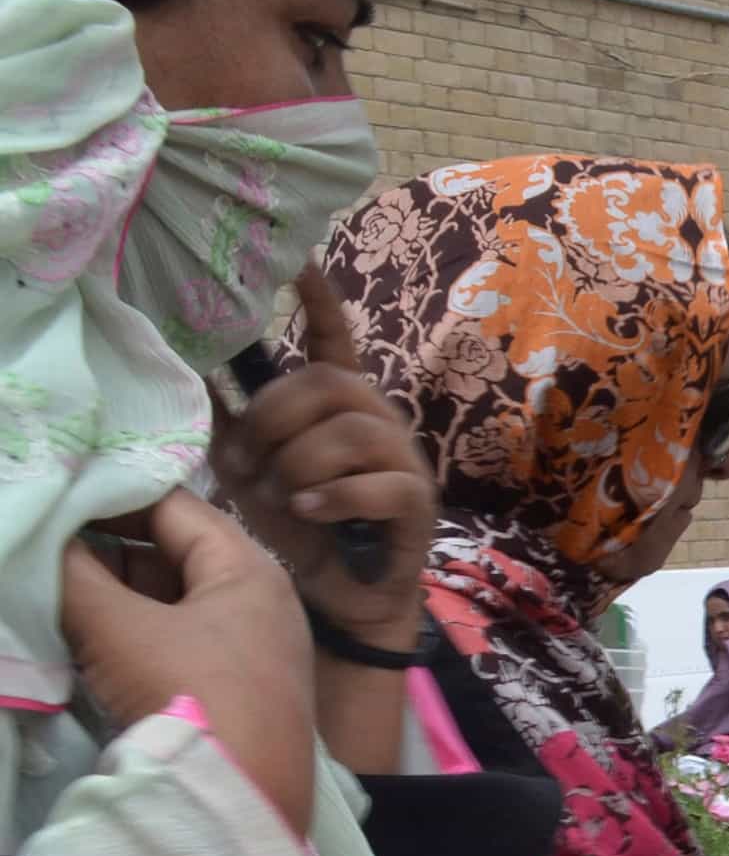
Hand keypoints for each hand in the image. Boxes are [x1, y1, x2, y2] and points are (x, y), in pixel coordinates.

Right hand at [60, 491, 316, 833]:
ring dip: (109, 590)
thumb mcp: (119, 627)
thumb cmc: (189, 696)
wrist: (239, 804)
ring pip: (165, 598)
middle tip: (44, 537)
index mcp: (249, 570)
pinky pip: (169, 639)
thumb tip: (42, 532)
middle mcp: (257, 601)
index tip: (54, 490)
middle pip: (169, 551)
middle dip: (103, 544)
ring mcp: (245, 648)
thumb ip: (73, 573)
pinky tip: (79, 629)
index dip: (109, 493)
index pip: (172, 505)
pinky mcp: (227, 689)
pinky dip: (126, 629)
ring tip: (49, 579)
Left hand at [207, 267, 436, 643]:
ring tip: (283, 495)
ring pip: (348, 432)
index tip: (299, 260)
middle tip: (252, 460)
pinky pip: (376, 483)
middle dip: (276, 419)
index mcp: (338, 404)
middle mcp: (377, 419)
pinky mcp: (416, 502)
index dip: (319, 301)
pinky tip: (309, 512)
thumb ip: (227, 420)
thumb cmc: (298, 526)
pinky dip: (333, 497)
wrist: (340, 596)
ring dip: (300, 464)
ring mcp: (403, 460)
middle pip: (327, 384)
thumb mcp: (247, 467)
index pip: (334, 340)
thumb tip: (185, 367)